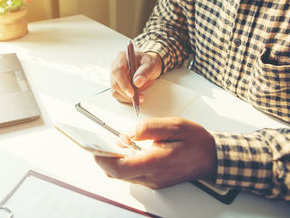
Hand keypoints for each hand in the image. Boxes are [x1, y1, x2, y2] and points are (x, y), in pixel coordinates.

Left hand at [94, 117, 216, 188]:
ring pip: (123, 175)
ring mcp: (153, 181)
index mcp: (156, 162)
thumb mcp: (175, 125)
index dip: (102, 159)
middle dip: (103, 159)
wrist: (213, 158)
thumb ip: (149, 128)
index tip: (93, 147)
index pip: (120, 168)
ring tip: (108, 145)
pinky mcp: (154, 180)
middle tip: (96, 143)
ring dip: (112, 161)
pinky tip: (123, 151)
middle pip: (117, 174)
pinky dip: (123, 164)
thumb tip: (128, 134)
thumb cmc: (197, 142)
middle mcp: (152, 176)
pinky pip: (131, 175)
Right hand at [110, 51, 161, 103]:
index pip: (117, 71)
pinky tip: (134, 98)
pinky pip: (117, 94)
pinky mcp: (117, 84)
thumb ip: (145, 71)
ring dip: (126, 97)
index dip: (123, 83)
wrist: (148, 66)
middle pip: (115, 82)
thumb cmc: (148, 63)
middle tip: (139, 98)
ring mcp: (115, 76)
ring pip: (115, 90)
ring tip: (140, 98)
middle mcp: (115, 66)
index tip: (131, 93)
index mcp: (121, 58)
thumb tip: (137, 82)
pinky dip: (125, 98)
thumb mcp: (151, 64)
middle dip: (126, 93)